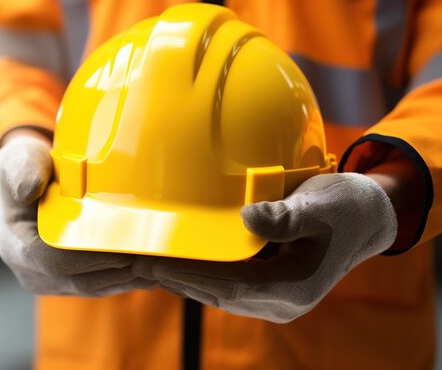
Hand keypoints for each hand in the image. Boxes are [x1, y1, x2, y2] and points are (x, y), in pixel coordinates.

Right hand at [0, 132, 154, 295]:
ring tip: (160, 260)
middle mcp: (30, 271)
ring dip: (129, 277)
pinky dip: (126, 277)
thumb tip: (29, 187)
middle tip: (155, 252)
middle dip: (120, 268)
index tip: (124, 244)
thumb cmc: (24, 167)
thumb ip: (25, 169)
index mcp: (14, 245)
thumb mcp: (20, 159)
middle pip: (82, 280)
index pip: (54, 261)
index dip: (91, 256)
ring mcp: (49, 281)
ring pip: (95, 288)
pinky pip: (100, 285)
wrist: (22, 181)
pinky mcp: (67, 282)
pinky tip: (150, 265)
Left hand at [133, 173, 397, 321]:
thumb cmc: (345, 205)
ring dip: (186, 280)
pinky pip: (229, 286)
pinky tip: (181, 262)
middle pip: (221, 294)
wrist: (367, 214)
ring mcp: (277, 298)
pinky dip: (203, 275)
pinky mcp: (271, 287)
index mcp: (296, 286)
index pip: (232, 286)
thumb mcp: (320, 204)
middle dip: (179, 280)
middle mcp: (285, 301)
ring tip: (149, 265)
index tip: (156, 264)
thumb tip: (247, 218)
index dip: (192, 276)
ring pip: (222, 293)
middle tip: (139, 264)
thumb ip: (285, 216)